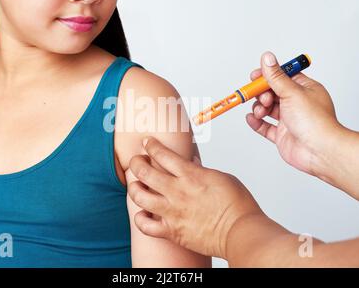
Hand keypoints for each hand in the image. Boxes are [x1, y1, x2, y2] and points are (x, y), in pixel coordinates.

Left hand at [126, 137, 261, 258]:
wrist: (241, 233)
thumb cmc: (237, 205)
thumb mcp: (221, 177)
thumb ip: (201, 170)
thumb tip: (191, 163)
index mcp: (191, 175)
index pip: (162, 154)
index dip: (151, 145)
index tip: (147, 143)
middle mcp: (177, 192)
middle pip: (144, 172)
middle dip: (136, 162)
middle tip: (136, 161)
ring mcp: (172, 212)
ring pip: (140, 197)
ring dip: (134, 188)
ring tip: (136, 185)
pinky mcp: (172, 231)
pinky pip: (145, 226)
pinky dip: (140, 219)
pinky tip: (143, 213)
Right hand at [246, 52, 344, 181]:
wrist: (319, 151)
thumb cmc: (315, 122)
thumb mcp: (292, 92)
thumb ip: (276, 76)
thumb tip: (267, 58)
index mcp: (304, 90)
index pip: (283, 77)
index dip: (268, 76)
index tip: (255, 76)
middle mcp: (297, 104)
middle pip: (272, 93)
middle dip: (261, 94)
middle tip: (257, 96)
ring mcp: (289, 120)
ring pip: (267, 110)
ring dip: (259, 108)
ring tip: (261, 111)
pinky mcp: (282, 135)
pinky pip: (265, 127)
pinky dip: (256, 122)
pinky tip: (252, 119)